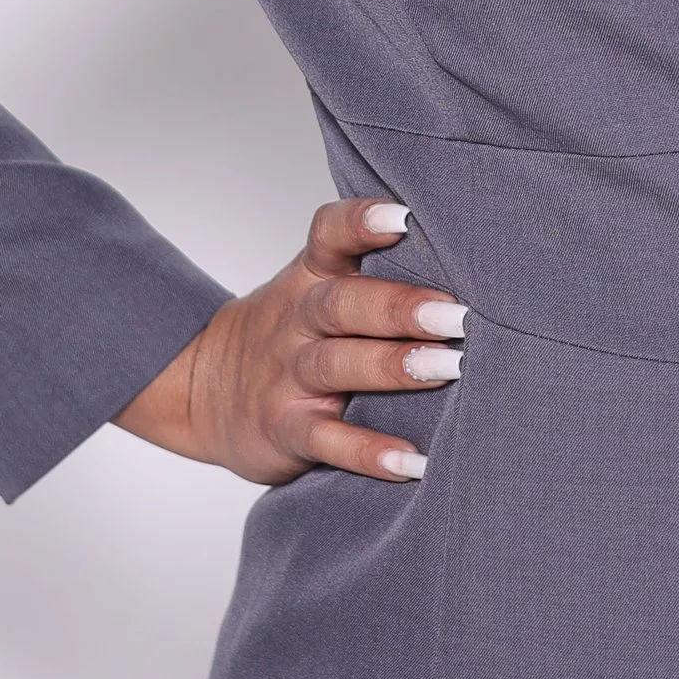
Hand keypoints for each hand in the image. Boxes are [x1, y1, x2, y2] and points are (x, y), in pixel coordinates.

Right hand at [115, 196, 458, 487]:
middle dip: (400, 307)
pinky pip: (325, 440)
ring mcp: (287, 376)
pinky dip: (368, 452)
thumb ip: (375, 269)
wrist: (201, 387)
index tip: (403, 217)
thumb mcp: (315, 288)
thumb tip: (476, 260)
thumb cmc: (290, 332)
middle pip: (341, 304)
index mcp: (312, 277)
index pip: (329, 236)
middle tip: (457, 315)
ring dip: (393, 366)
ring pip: (335, 365)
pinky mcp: (284, 429)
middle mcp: (298, 321)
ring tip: (449, 368)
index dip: (361, 222)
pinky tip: (412, 460)